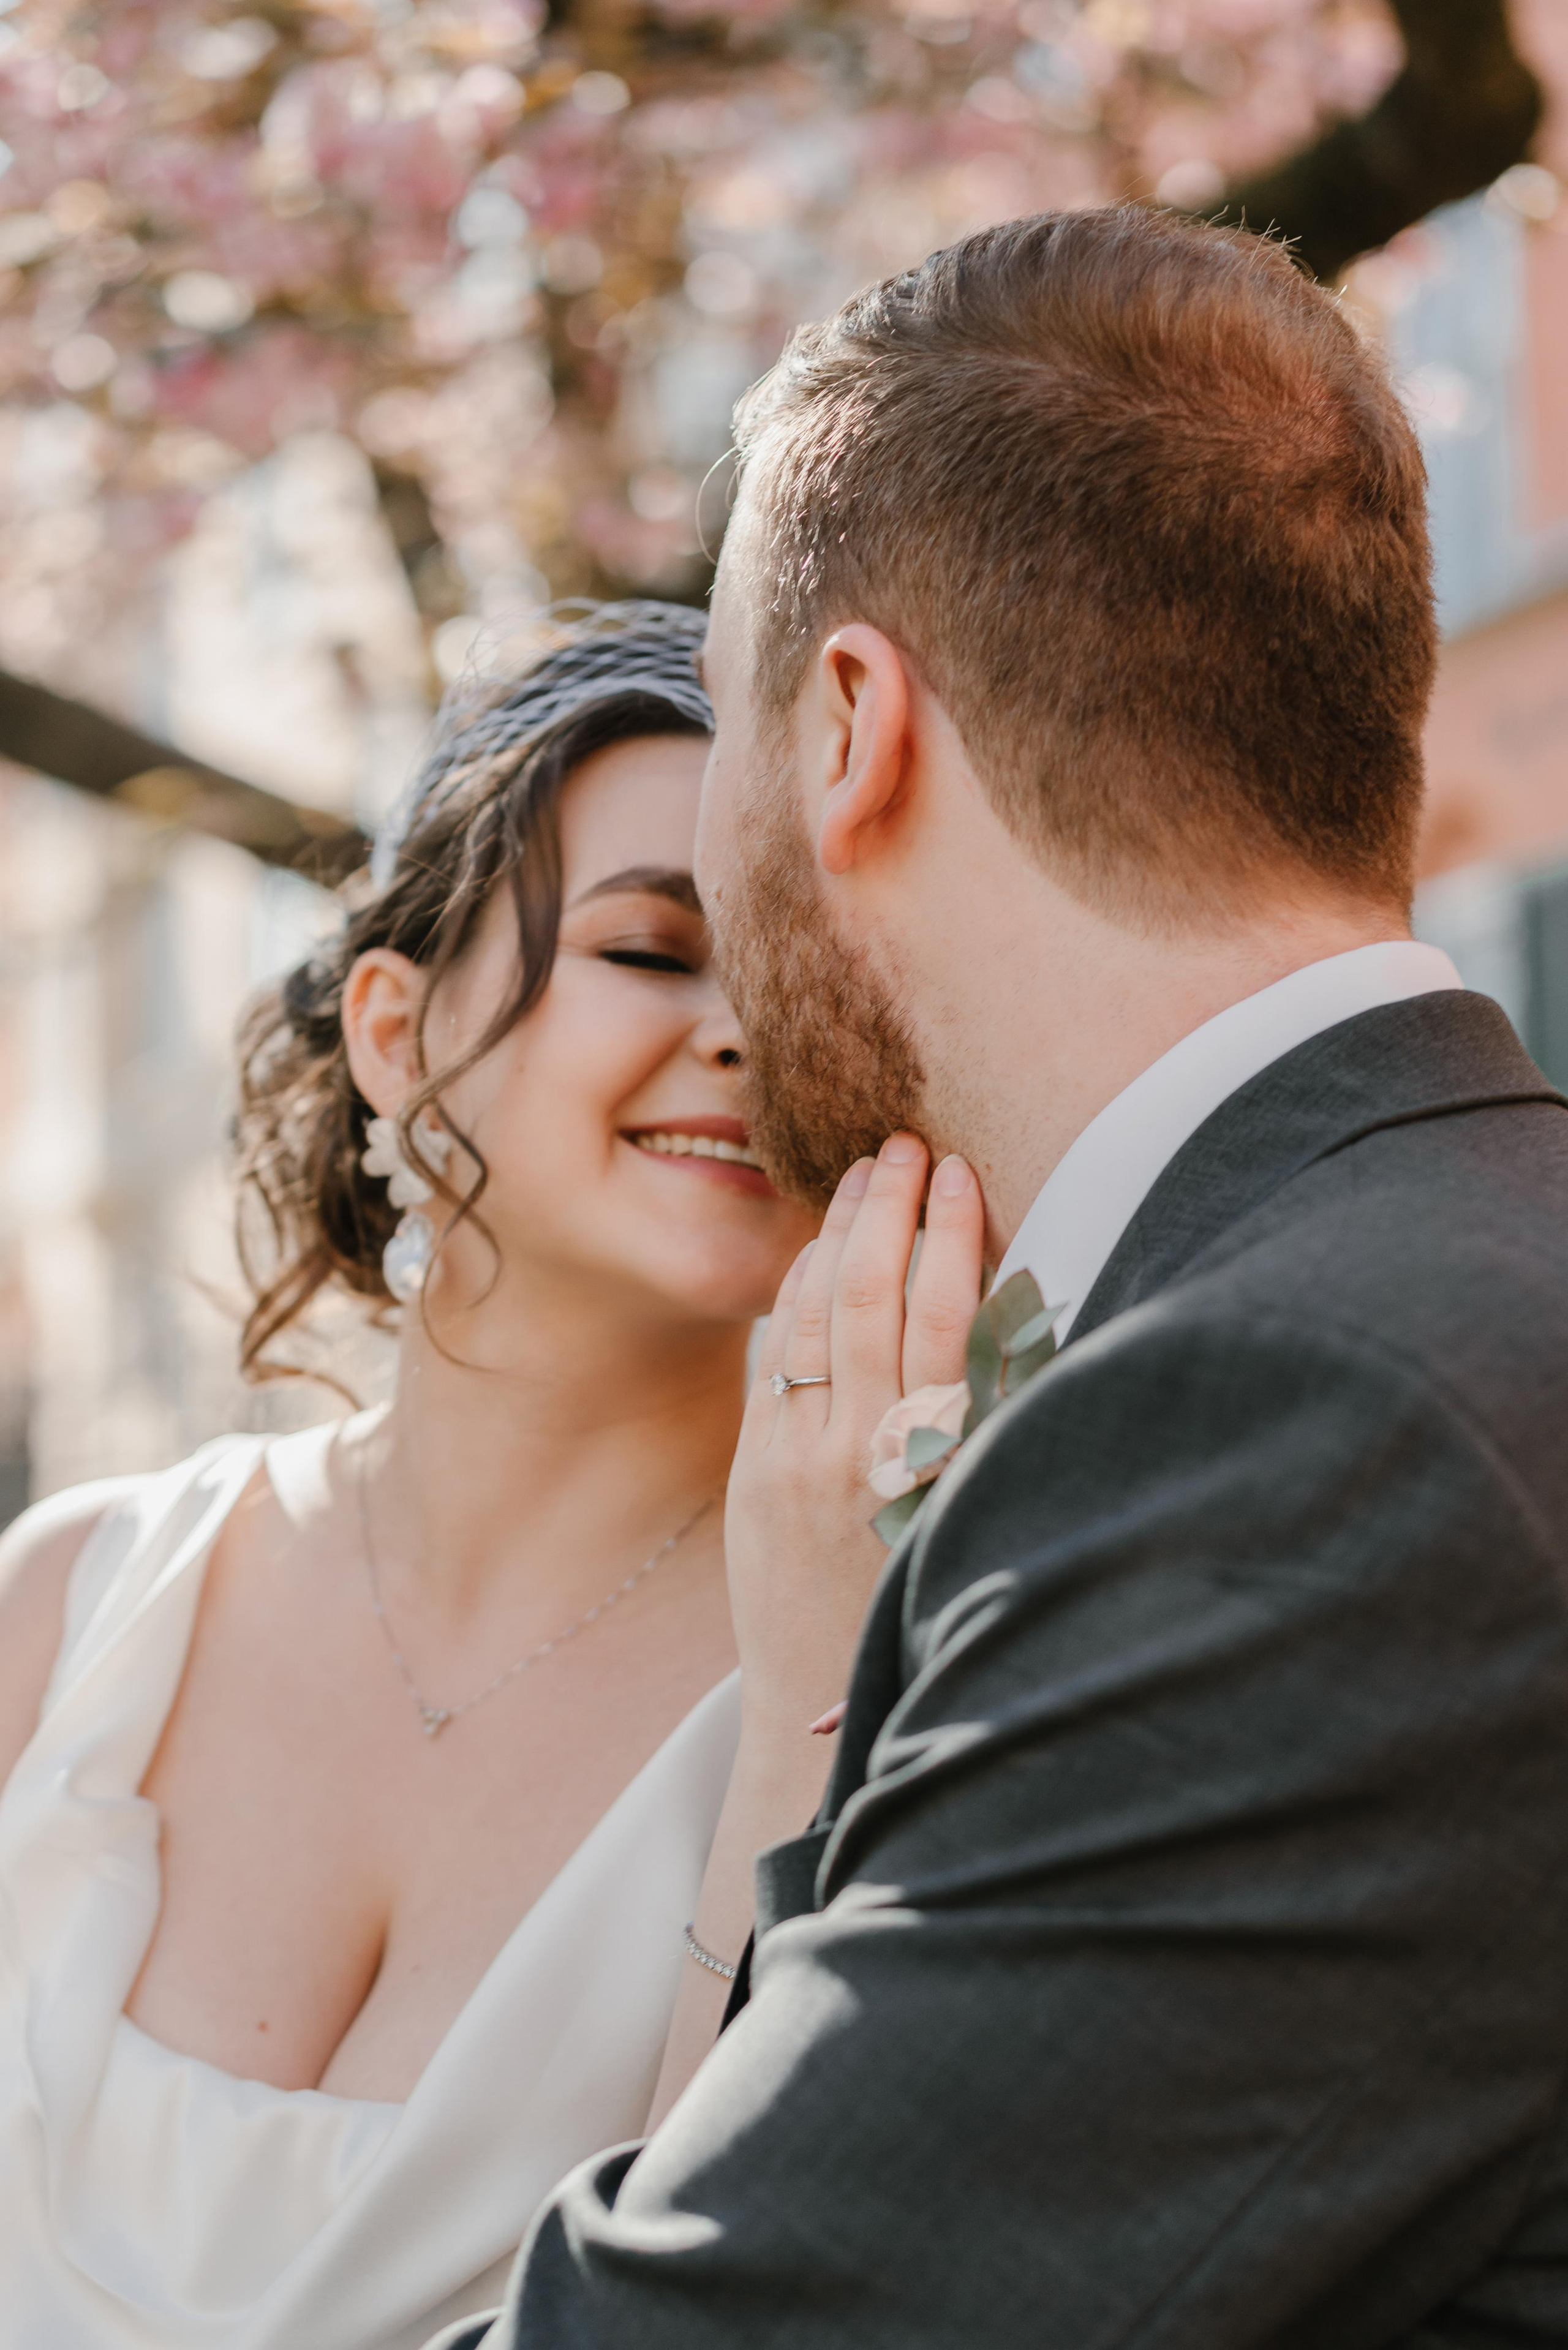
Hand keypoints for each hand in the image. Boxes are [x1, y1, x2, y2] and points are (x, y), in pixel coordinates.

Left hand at [725, 1135, 984, 1748]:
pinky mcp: (754, 1472)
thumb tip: (1013, 1315)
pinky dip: (797, 1293)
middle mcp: (862, 1458)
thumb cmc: (926, 1619)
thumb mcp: (977, 1523)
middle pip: (872, 1299)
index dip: (953, 1236)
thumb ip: (989, 1426)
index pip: (945, 1321)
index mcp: (936, 1470)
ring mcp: (797, 1462)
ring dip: (841, 1233)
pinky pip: (776, 1358)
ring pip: (815, 1318)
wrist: (820, 1712)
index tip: (963, 1174)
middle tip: (908, 1143)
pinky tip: (818, 1246)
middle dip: (890, 1210)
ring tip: (866, 1171)